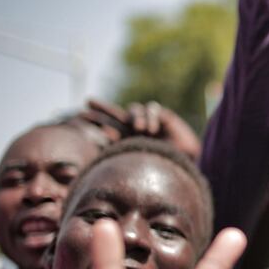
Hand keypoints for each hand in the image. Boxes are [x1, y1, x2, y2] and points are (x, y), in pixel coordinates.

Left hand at [79, 99, 201, 159]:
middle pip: (117, 114)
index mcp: (130, 141)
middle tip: (88, 101)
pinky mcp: (163, 116)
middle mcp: (138, 130)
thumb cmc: (164, 167)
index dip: (97, 120)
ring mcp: (151, 122)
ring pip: (134, 110)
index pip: (110, 128)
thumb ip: (121, 152)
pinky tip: (153, 128)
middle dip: (103, 108)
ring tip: (141, 129)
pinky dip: (150, 116)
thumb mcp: (137, 158)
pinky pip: (151, 109)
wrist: (187, 163)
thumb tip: (99, 148)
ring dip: (136, 117)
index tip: (82, 115)